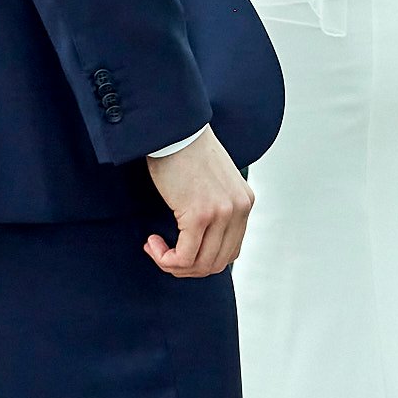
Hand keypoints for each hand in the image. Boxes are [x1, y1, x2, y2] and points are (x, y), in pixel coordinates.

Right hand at [146, 128, 253, 277]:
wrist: (173, 130)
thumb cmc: (185, 151)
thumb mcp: (213, 181)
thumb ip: (215, 206)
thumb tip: (199, 241)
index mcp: (244, 202)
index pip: (230, 251)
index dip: (202, 260)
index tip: (179, 249)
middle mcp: (239, 209)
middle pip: (216, 263)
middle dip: (186, 268)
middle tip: (163, 254)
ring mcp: (222, 213)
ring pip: (200, 264)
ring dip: (173, 264)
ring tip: (155, 248)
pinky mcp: (200, 214)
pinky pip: (184, 256)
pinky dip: (165, 258)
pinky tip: (152, 242)